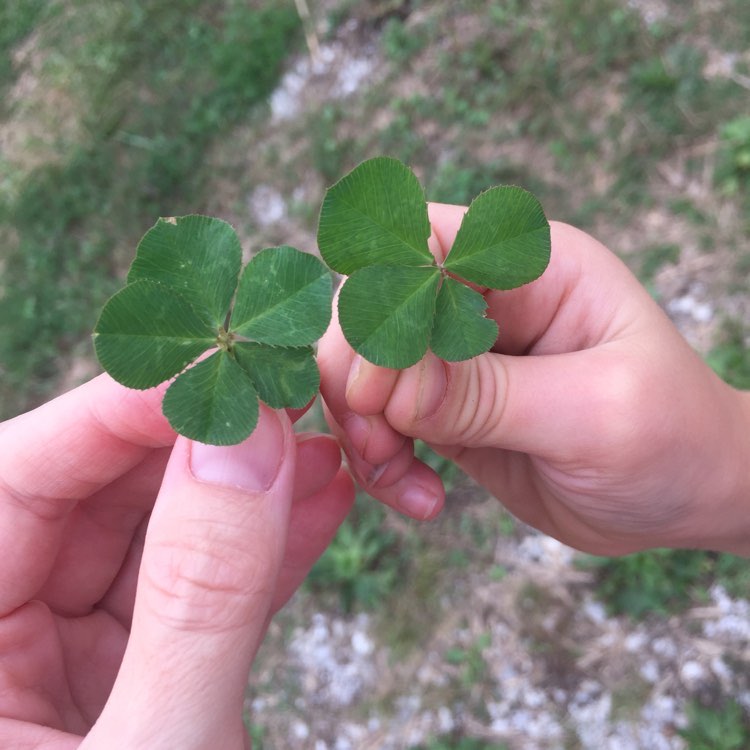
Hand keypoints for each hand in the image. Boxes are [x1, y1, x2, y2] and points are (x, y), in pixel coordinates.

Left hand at [0, 375, 353, 748]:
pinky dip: (268, 552)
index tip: (217, 371)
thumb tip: (248, 446)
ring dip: (249, 487)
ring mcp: (78, 664)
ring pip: (164, 537)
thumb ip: (201, 599)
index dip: (114, 413)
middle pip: (98, 495)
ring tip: (320, 439)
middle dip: (200, 440)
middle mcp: (6, 641)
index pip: (16, 480)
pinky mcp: (150, 684)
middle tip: (283, 394)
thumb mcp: (160, 749)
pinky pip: (207, 595)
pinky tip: (322, 501)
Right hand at [318, 204, 749, 556]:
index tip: (375, 392)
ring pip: (365, 372)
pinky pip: (382, 423)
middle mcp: (485, 302)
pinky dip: (381, 462)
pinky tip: (420, 498)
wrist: (685, 498)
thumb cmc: (672, 440)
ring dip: (364, 429)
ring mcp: (460, 358)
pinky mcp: (446, 409)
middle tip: (380, 447)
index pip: (420, 252)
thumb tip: (388, 388)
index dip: (380, 311)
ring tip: (403, 483)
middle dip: (359, 382)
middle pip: (374, 312)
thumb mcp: (595, 413)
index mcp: (530, 267)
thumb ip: (489, 395)